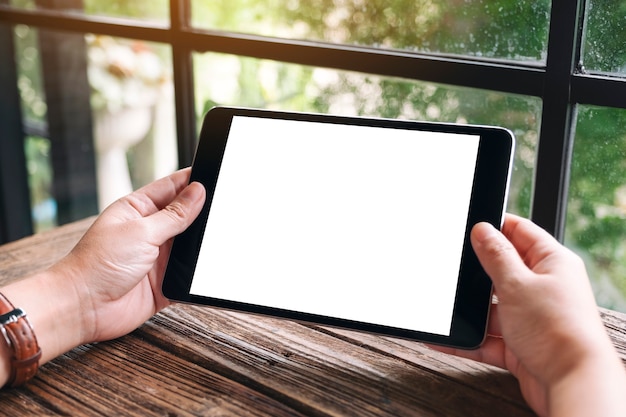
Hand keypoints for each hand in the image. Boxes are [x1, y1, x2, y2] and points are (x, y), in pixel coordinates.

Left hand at [55, 168, 205, 343]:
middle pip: (187, 215)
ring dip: (203, 244)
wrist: (83, 309)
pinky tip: (209, 269)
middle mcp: (151, 230)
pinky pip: (191, 274)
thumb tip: (198, 191)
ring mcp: (159, 256)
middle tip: (225, 209)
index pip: (173, 187)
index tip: (217, 177)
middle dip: (204, 213)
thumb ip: (174, 214)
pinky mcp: (166, 282)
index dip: (194, 181)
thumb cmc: (97, 265)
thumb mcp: (141, 231)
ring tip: (218, 239)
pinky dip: (201, 273)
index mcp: (139, 209)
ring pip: (192, 245)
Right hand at [434, 214, 625, 416]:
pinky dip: (470, 339)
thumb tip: (482, 229)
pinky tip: (449, 339)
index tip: (469, 226)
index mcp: (552, 262)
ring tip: (448, 308)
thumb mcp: (517, 284)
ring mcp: (531, 317)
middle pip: (502, 270)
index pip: (520, 232)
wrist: (573, 384)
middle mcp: (544, 288)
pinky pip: (489, 336)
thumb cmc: (558, 331)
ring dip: (472, 311)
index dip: (494, 226)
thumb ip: (496, 255)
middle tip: (454, 268)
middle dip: (477, 273)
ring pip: (492, 306)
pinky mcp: (521, 344)